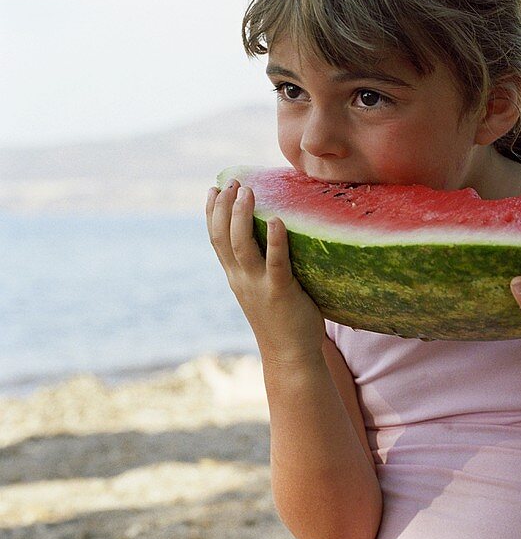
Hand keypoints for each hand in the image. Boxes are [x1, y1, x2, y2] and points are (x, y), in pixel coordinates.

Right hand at [206, 179, 324, 362]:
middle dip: (224, 208)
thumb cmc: (282, 319)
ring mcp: (258, 285)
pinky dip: (275, 240)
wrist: (290, 356)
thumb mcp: (262, 288)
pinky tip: (277, 220)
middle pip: (223, 238)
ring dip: (242, 216)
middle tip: (231, 182)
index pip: (216, 240)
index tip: (213, 189)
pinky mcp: (280, 292)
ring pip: (242, 246)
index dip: (212, 213)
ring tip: (247, 191)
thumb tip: (271, 234)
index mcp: (235, 276)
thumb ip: (260, 265)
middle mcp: (241, 279)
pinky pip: (276, 263)